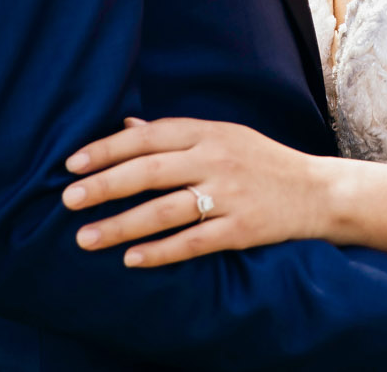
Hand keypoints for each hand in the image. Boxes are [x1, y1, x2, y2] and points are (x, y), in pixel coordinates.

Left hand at [62, 116, 330, 266]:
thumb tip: (126, 126)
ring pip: (165, 210)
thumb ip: (176, 133)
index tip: (71, 164)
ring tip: (85, 238)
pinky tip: (132, 260)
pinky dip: (161, 252)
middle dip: (104, 185)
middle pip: (150, 171)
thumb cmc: (263, 162)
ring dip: (121, 225)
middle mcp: (217, 158)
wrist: (319, 192)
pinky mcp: (242, 229)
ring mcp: (230, 194)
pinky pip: (193, 242)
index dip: (107, 149)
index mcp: (209, 132)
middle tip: (67, 200)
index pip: (148, 136)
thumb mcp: (223, 136)